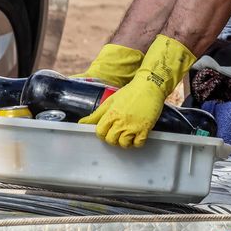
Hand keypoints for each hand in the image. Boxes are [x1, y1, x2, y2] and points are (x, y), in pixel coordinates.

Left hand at [79, 35, 195, 147]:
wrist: (149, 86)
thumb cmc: (130, 92)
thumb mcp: (110, 101)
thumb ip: (96, 115)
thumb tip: (81, 123)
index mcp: (111, 114)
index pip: (100, 132)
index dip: (102, 133)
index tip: (107, 131)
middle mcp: (121, 122)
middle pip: (111, 140)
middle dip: (113, 139)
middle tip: (118, 133)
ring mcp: (133, 126)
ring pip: (124, 144)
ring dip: (125, 142)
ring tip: (127, 135)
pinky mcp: (145, 128)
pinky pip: (138, 144)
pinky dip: (137, 143)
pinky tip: (137, 136)